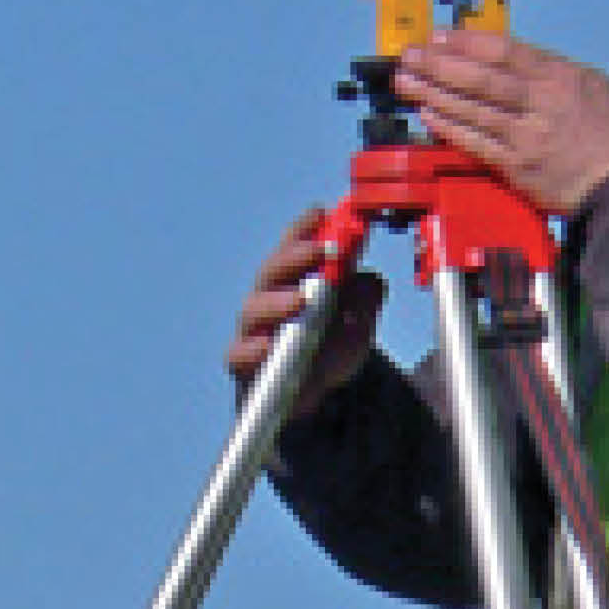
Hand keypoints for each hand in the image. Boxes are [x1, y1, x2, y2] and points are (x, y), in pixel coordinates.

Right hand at [227, 206, 386, 405]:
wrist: (314, 395)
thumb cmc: (330, 345)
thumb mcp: (358, 321)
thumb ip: (365, 297)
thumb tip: (369, 277)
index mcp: (295, 277)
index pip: (296, 243)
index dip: (307, 226)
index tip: (323, 213)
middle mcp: (268, 295)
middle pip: (273, 268)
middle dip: (297, 256)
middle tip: (324, 250)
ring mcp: (252, 328)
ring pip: (255, 308)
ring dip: (278, 302)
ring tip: (302, 301)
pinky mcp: (243, 362)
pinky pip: (239, 352)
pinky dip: (252, 349)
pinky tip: (269, 346)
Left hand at [390, 27, 608, 215]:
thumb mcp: (591, 85)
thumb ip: (549, 72)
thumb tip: (508, 61)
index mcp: (560, 76)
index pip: (504, 51)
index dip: (466, 42)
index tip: (437, 35)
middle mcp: (541, 102)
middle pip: (480, 78)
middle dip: (438, 64)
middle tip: (408, 55)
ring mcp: (527, 136)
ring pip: (472, 109)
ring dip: (433, 93)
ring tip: (406, 81)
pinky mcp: (517, 168)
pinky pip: (475, 143)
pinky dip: (449, 128)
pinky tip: (427, 115)